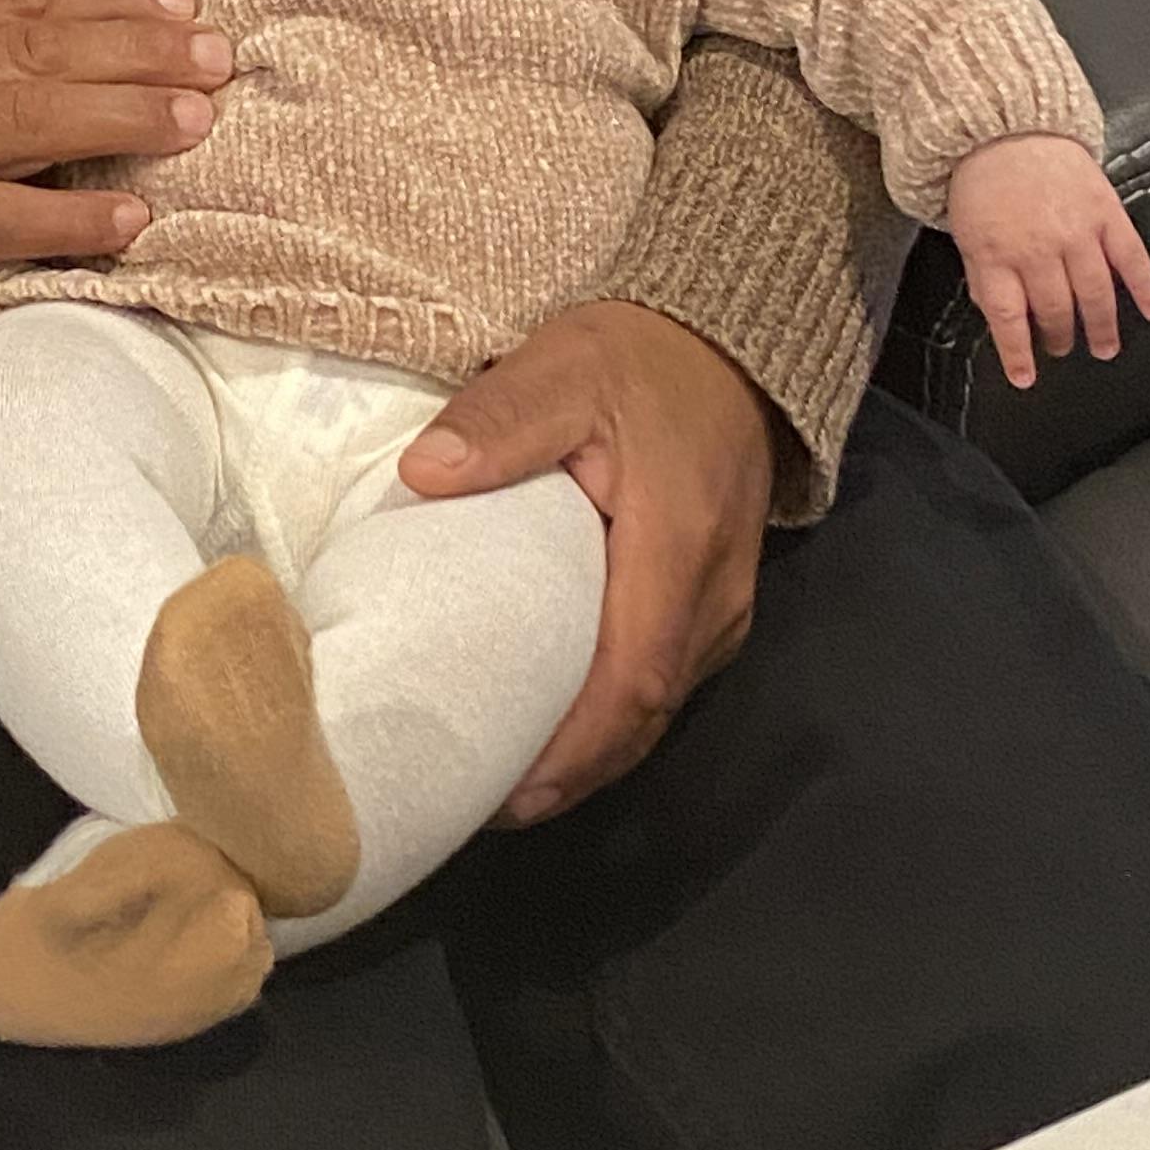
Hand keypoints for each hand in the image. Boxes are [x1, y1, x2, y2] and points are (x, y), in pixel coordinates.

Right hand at [0, 0, 235, 366]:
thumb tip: (83, 53)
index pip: (21, 1)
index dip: (111, 2)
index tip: (183, 10)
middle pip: (38, 50)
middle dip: (140, 52)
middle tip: (217, 60)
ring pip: (29, 117)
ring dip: (124, 116)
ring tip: (196, 121)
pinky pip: (2, 217)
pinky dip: (73, 215)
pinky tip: (131, 217)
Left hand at [399, 299, 777, 819]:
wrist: (725, 345)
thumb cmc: (639, 360)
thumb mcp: (561, 368)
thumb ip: (498, 419)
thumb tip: (424, 473)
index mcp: (678, 547)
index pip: (632, 678)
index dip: (574, 748)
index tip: (507, 790)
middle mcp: (715, 594)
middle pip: (645, 714)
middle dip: (571, 771)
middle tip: (481, 804)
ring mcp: (723, 605)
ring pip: (659, 705)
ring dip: (590, 752)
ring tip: (502, 780)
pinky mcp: (715, 603)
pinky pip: (664, 680)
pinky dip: (610, 718)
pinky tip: (552, 729)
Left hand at [945, 135, 1149, 390]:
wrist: (1005, 123)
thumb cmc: (981, 178)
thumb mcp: (964, 231)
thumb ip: (984, 275)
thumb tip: (1001, 316)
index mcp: (996, 253)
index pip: (1008, 319)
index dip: (1018, 354)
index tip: (1025, 378)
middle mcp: (1038, 247)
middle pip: (1055, 310)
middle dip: (1059, 337)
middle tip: (1062, 348)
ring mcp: (1076, 230)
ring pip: (1095, 293)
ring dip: (1102, 326)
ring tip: (1104, 347)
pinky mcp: (1106, 211)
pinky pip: (1131, 257)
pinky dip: (1145, 287)